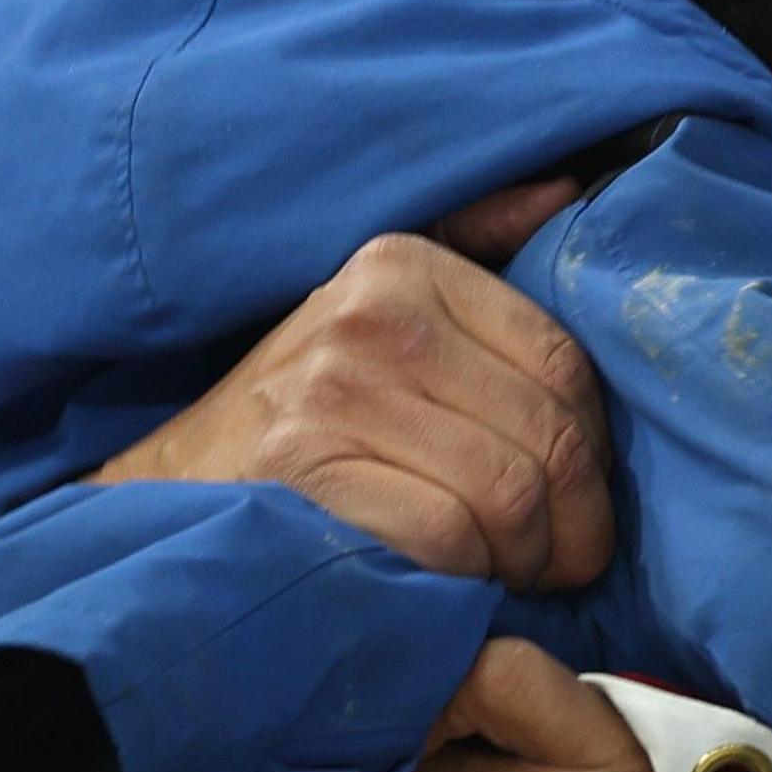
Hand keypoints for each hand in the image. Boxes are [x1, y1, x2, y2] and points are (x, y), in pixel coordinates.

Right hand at [94, 208, 611, 590]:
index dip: (597, 449)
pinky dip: (467, 576)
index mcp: (404, 266)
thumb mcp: (380, 311)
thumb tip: (563, 188)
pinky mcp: (306, 466)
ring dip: (527, 557)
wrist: (174, 486)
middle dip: (576, 522)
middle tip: (564, 562)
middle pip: (546, 435)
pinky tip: (454, 583)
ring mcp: (333, 389)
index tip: (583, 498)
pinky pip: (448, 536)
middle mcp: (369, 315)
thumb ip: (475, 247)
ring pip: (508, 493)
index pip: (562, 362)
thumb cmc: (304, 413)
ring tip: (512, 574)